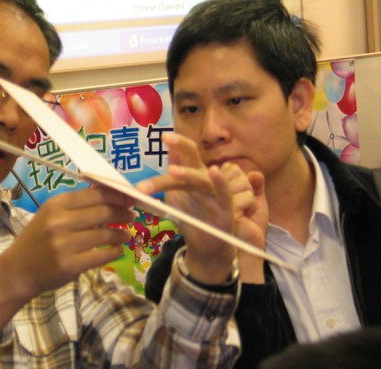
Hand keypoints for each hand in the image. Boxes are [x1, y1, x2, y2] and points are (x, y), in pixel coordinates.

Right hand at [0, 184, 134, 334]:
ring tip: (125, 234)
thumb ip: (77, 204)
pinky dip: (114, 252)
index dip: (118, 196)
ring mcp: (64, 244)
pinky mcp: (70, 265)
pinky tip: (117, 250)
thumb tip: (110, 192)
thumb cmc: (37, 239)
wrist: (17, 271)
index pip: (95, 194)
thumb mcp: (50, 214)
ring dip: (121, 234)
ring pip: (106, 234)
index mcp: (56, 204)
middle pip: (104, 212)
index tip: (131, 198)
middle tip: (132, 216)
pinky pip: (102, 255)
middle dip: (123, 213)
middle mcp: (59, 221)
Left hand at [137, 133, 234, 284]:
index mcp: (193, 174)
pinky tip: (214, 171)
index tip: (162, 135)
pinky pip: (224, 193)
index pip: (184, 153)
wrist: (207, 246)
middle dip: (180, 146)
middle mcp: (205, 179)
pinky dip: (221, 182)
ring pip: (201, 178)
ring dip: (187, 173)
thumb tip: (154, 163)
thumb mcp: (176, 196)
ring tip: (172, 171)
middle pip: (192, 158)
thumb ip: (168, 179)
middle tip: (165, 138)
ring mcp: (216, 192)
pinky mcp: (226, 208)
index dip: (175, 143)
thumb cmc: (191, 216)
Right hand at [223, 165, 268, 282]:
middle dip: (246, 186)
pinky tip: (246, 216)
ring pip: (241, 182)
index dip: (242, 178)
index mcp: (216, 188)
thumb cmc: (250, 225)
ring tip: (245, 211)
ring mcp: (215, 200)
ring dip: (250, 196)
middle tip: (244, 204)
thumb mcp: (256, 200)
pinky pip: (246, 196)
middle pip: (235, 171)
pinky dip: (252, 205)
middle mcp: (212, 191)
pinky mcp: (223, 210)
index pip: (231, 168)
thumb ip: (256, 184)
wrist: (248, 248)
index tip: (240, 193)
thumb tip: (255, 173)